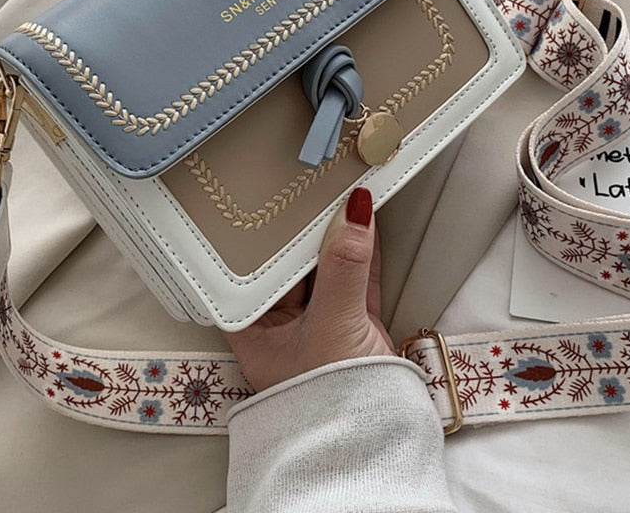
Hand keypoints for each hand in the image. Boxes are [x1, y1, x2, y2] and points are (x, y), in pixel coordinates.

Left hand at [225, 187, 394, 391]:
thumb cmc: (330, 400)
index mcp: (254, 325)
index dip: (269, 229)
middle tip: (319, 185)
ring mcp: (319, 320)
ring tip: (345, 193)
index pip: (255, 265)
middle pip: (293, 262)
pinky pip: (356, 276)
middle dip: (308, 227)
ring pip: (327, 266)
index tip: (284, 195)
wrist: (375, 443)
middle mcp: (282, 321)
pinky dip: (364, 250)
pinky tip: (367, 220)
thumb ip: (345, 266)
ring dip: (339, 234)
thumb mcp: (333, 324)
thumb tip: (354, 213)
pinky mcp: (352, 322)